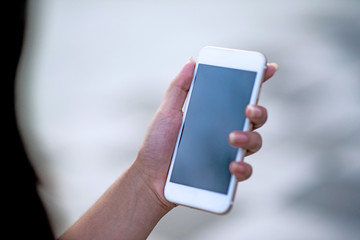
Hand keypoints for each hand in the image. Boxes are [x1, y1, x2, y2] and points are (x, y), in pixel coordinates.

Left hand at [133, 59, 277, 209]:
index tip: (268, 68)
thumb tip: (191, 61)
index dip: (258, 80)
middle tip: (249, 109)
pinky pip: (244, 171)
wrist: (150, 177)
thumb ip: (179, 88)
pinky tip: (232, 166)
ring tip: (232, 138)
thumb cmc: (158, 145)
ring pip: (255, 142)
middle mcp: (225, 132)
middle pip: (255, 118)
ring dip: (250, 138)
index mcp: (215, 114)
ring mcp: (228, 153)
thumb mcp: (166, 112)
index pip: (240, 95)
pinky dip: (242, 168)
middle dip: (259, 111)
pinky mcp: (226, 176)